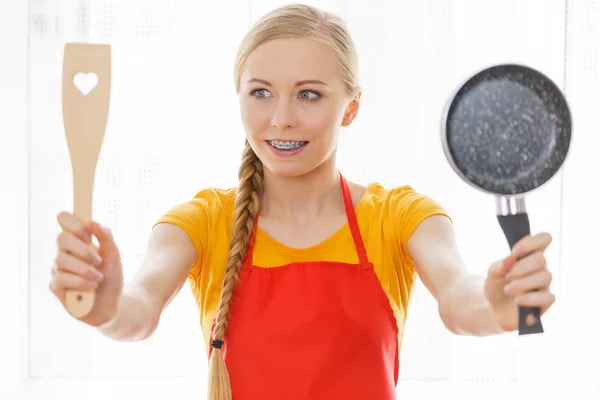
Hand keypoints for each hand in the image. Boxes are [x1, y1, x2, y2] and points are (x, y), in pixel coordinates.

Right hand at [50, 211, 123, 326]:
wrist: (112, 303)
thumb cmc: (110, 277)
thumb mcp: (114, 255)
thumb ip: (105, 237)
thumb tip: (92, 222)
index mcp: (77, 240)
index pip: (64, 219)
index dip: (74, 223)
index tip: (89, 234)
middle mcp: (64, 252)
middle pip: (61, 238)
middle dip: (83, 249)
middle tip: (98, 259)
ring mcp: (58, 269)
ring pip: (62, 259)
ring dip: (85, 269)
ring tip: (99, 277)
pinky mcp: (55, 286)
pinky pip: (61, 278)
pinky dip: (80, 281)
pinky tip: (92, 286)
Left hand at [484, 232, 554, 331]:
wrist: (494, 309)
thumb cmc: (497, 287)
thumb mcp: (492, 273)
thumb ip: (500, 265)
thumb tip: (510, 258)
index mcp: (529, 256)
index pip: (544, 239)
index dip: (533, 242)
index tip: (515, 252)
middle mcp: (540, 268)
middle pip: (541, 259)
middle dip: (521, 267)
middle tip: (507, 277)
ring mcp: (544, 285)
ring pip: (545, 277)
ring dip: (523, 283)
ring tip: (508, 290)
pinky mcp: (546, 302)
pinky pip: (548, 297)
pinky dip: (531, 298)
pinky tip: (518, 300)